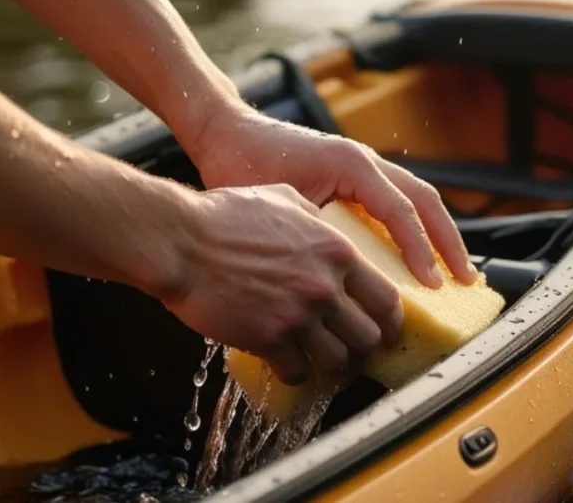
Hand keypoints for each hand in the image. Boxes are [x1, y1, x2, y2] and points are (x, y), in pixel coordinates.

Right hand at [163, 184, 402, 384]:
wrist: (180, 241)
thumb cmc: (224, 215)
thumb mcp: (284, 198)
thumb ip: (315, 217)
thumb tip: (326, 223)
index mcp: (336, 252)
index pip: (386, 298)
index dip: (392, 322)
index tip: (387, 331)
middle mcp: (324, 287)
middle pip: (369, 337)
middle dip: (364, 350)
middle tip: (354, 354)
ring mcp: (298, 315)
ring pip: (338, 360)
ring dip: (332, 366)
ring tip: (322, 363)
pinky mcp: (268, 339)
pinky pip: (298, 371)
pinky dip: (296, 374)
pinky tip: (288, 365)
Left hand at [186, 104, 478, 288]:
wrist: (226, 134)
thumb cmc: (242, 166)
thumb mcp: (278, 204)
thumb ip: (312, 232)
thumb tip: (341, 279)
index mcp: (352, 163)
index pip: (401, 210)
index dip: (419, 250)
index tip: (431, 284)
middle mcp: (365, 161)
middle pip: (425, 200)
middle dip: (448, 242)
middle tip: (465, 280)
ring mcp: (364, 167)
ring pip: (418, 198)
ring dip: (440, 234)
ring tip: (457, 272)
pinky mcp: (357, 177)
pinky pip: (400, 202)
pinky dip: (418, 228)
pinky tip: (423, 258)